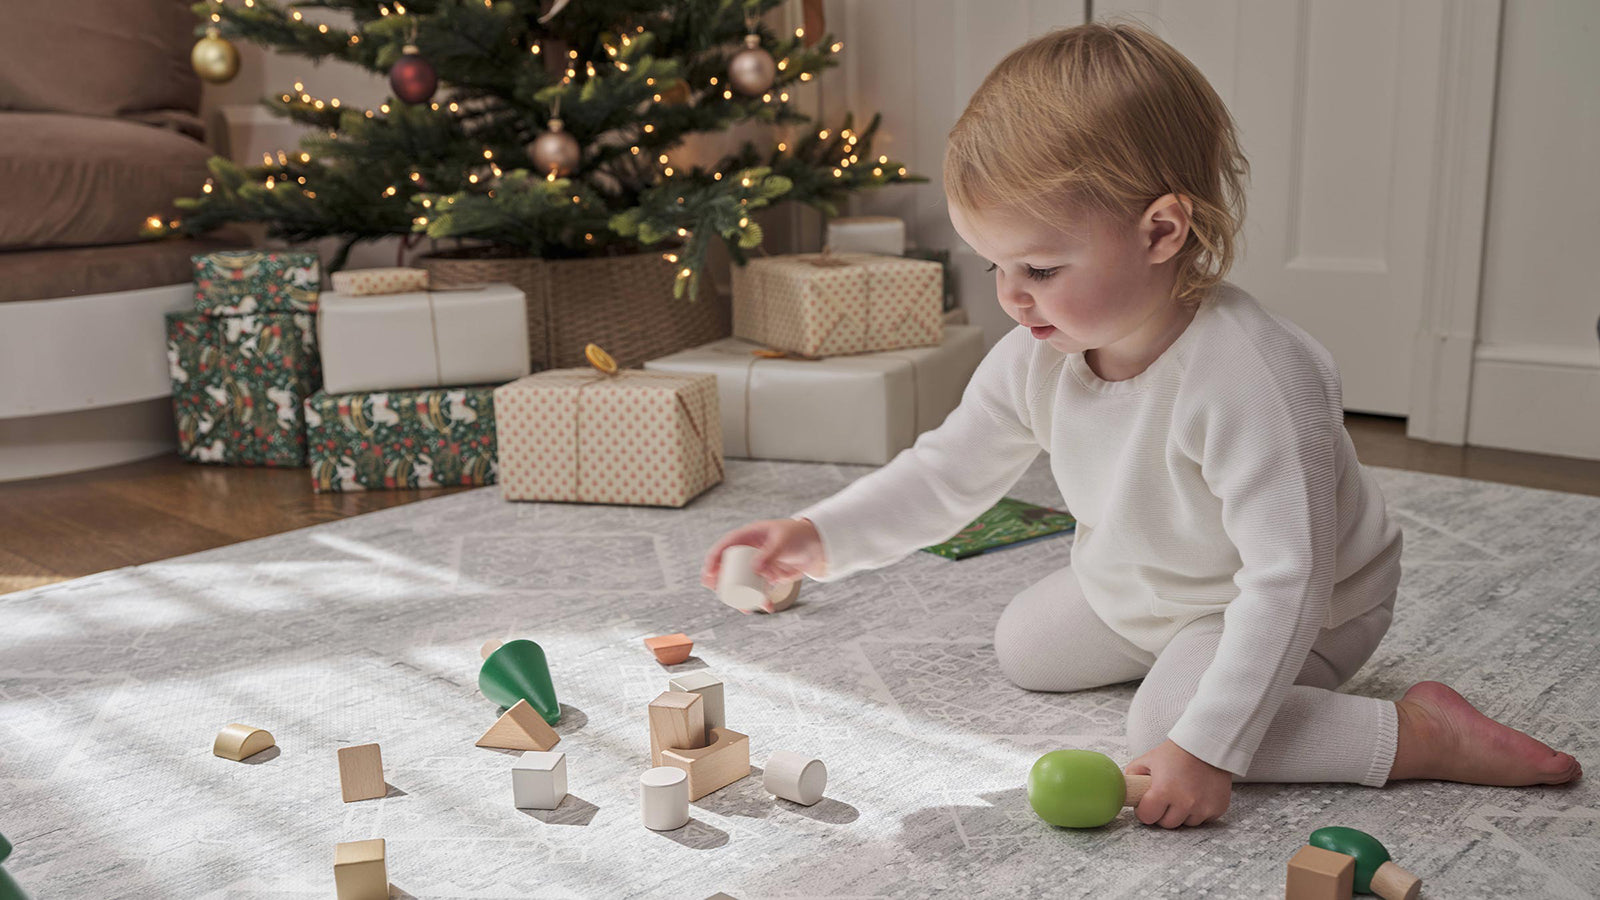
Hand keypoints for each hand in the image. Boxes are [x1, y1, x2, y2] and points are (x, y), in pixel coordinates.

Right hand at [700, 517, 826, 611]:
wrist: (818, 546)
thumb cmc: (799, 536)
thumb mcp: (783, 542)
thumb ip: (769, 554)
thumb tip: (754, 570)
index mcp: (748, 536)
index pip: (724, 547)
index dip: (713, 562)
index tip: (708, 577)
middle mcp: (749, 551)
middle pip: (728, 568)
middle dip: (722, 584)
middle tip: (721, 595)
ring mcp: (757, 564)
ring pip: (742, 582)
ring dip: (741, 596)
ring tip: (745, 608)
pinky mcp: (768, 576)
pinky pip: (759, 589)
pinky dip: (760, 600)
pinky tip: (767, 607)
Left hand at [1124, 739, 1231, 827]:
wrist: (1206, 745)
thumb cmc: (1175, 753)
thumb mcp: (1147, 760)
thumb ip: (1132, 776)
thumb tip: (1125, 792)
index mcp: (1163, 791)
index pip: (1147, 817)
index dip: (1144, 811)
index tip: (1147, 804)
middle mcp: (1185, 802)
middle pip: (1167, 824)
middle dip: (1162, 813)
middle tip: (1165, 798)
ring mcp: (1203, 807)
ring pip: (1186, 823)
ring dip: (1182, 813)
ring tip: (1182, 794)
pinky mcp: (1217, 808)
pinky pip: (1203, 819)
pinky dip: (1199, 811)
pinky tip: (1197, 794)